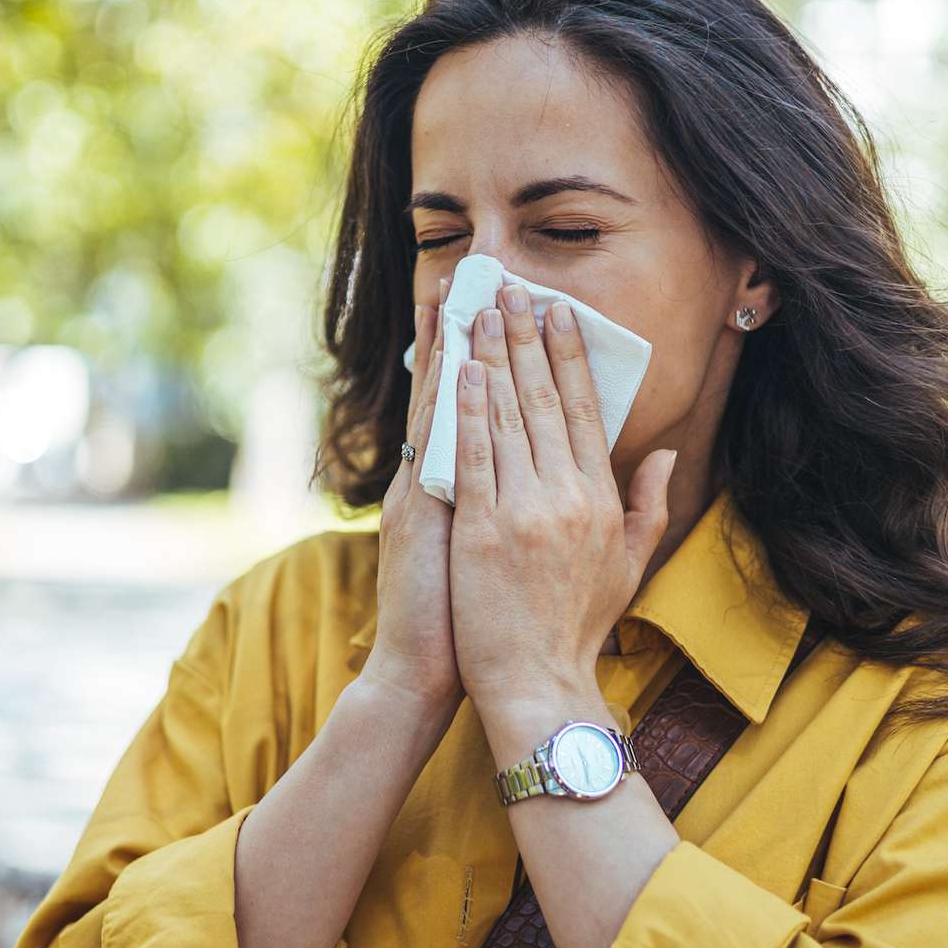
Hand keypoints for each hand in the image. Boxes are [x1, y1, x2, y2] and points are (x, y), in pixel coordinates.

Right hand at [363, 278, 463, 717]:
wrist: (423, 672)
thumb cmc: (465, 623)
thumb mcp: (483, 554)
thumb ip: (501, 508)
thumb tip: (531, 474)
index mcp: (450, 488)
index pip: (467, 409)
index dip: (477, 357)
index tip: (492, 305)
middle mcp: (430, 480)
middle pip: (448, 393)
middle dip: (464, 333)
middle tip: (475, 274)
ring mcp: (419, 493)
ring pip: (437, 408)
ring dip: (448, 350)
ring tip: (459, 294)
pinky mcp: (416, 515)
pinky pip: (433, 449)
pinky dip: (441, 405)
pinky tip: (453, 364)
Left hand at [447, 282, 677, 712]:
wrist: (537, 684)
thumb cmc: (577, 629)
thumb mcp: (628, 566)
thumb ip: (648, 505)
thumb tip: (659, 454)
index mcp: (602, 501)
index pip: (585, 411)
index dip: (570, 357)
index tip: (558, 313)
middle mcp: (568, 497)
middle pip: (546, 400)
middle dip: (528, 337)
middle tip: (513, 288)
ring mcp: (525, 511)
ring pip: (507, 417)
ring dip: (493, 356)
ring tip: (481, 310)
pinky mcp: (483, 529)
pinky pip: (474, 455)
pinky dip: (466, 409)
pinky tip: (459, 370)